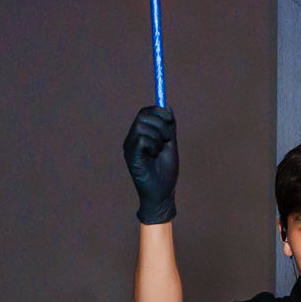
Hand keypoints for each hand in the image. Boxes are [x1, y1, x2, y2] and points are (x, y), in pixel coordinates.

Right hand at [122, 106, 177, 224]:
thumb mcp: (170, 144)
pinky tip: (154, 156)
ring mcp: (130, 148)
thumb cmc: (165, 173)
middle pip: (142, 115)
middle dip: (160, 123)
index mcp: (141, 135)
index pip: (145, 113)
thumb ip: (168, 126)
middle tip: (167, 138)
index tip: (170, 119)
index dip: (158, 111)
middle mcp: (132, 140)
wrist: (163, 194)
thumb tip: (166, 107)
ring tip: (160, 150)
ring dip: (158, 136)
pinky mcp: (130, 157)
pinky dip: (153, 145)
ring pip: (141, 126)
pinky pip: (141, 140)